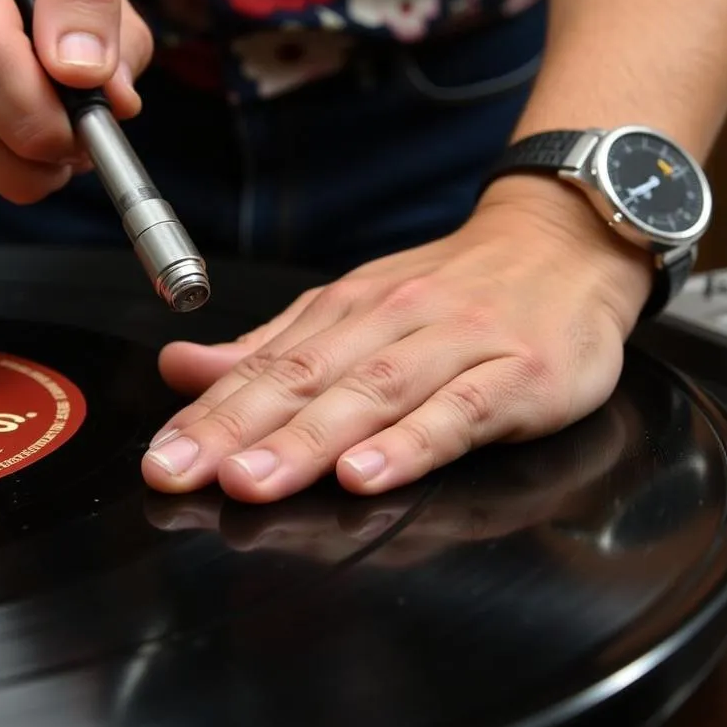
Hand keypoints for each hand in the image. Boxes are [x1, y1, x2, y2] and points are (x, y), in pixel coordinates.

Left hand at [141, 178, 652, 503]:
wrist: (565, 245)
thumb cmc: (460, 287)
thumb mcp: (361, 303)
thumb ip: (277, 345)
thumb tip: (185, 368)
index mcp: (351, 309)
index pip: (270, 364)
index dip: (211, 413)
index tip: (161, 456)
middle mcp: (395, 321)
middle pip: (309, 378)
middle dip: (238, 430)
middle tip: (180, 474)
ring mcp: (457, 345)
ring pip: (373, 393)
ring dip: (308, 439)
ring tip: (253, 480)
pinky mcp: (515, 375)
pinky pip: (460, 410)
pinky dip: (411, 443)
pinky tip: (368, 474)